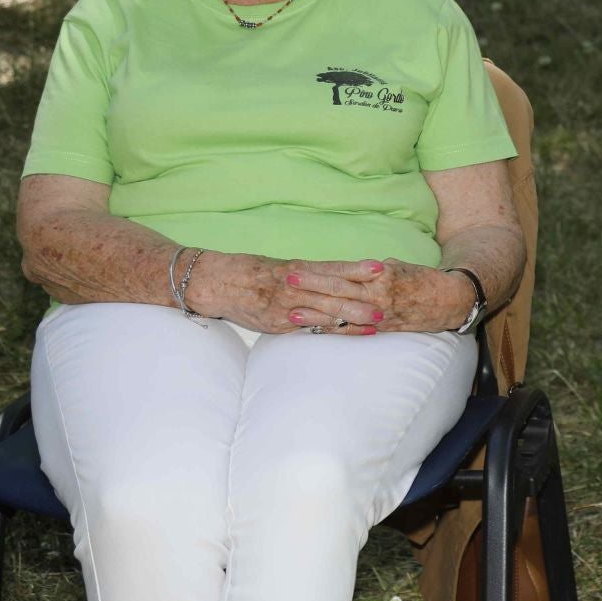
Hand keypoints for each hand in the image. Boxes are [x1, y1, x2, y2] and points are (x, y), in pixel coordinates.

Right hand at [182, 251, 375, 335]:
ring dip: (351, 319)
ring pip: (323, 313)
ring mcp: (285, 307)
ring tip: (375, 322)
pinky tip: (345, 334)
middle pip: (332, 292)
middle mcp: (293, 286)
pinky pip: (308, 328)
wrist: (216, 283)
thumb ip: (309, 273)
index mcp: (296, 268)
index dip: (356, 268)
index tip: (379, 268)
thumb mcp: (282, 266)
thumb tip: (340, 275)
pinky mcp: (278, 325)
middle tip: (385, 303)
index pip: (332, 268)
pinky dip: (329, 331)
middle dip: (360, 299)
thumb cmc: (252, 271)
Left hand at [283, 260, 475, 334]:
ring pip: (342, 314)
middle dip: (311, 288)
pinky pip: (354, 330)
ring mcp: (379, 314)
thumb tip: (349, 273)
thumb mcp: (397, 266)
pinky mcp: (383, 328)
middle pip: (338, 291)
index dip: (318, 272)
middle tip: (286, 284)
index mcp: (380, 274)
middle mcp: (377, 294)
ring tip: (292, 313)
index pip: (343, 272)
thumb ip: (371, 271)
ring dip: (316, 314)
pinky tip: (318, 331)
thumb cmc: (423, 280)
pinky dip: (335, 330)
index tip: (296, 269)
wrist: (450, 300)